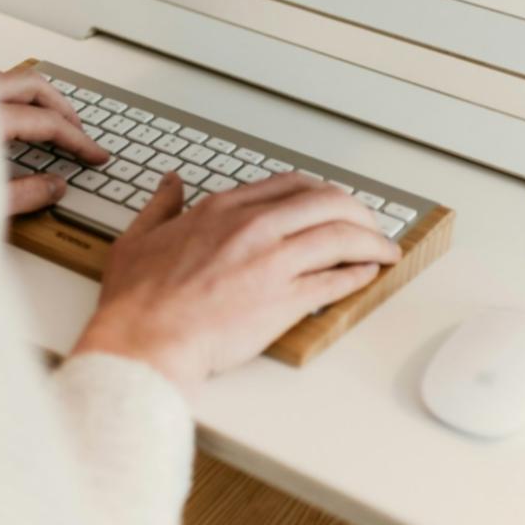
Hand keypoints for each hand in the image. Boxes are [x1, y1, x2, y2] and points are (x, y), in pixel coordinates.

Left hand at [0, 67, 108, 214]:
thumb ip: (24, 196)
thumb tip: (55, 187)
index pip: (47, 121)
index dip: (78, 140)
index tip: (95, 155)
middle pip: (32, 85)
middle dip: (63, 107)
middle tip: (79, 132)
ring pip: (8, 79)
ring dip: (36, 98)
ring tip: (52, 122)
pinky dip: (10, 97)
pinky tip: (14, 122)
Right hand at [72, 173, 401, 383]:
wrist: (145, 340)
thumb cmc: (138, 300)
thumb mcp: (140, 236)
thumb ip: (161, 205)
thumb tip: (170, 184)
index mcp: (223, 210)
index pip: (291, 185)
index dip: (321, 192)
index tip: (332, 202)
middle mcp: (254, 228)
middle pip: (328, 202)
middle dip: (358, 210)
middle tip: (370, 224)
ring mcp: (273, 262)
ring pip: (342, 236)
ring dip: (373, 241)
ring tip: (386, 249)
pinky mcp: (285, 300)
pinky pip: (337, 280)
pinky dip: (360, 274)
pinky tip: (369, 274)